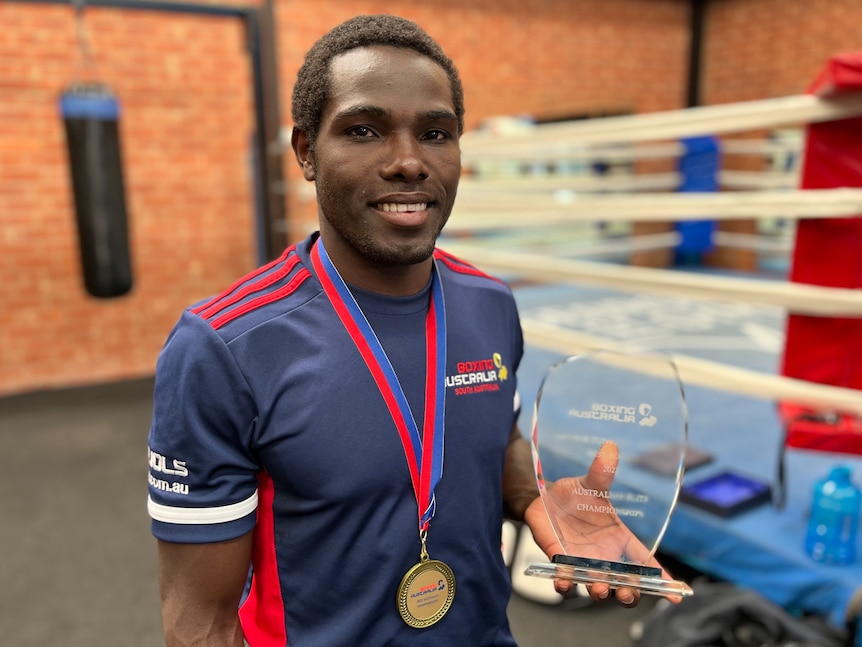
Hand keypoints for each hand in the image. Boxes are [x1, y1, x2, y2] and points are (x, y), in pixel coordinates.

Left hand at [523, 440, 679, 606]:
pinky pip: (565, 579)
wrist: (545, 498)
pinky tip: (565, 582)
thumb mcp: (591, 484)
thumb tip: (609, 448)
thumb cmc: (577, 494)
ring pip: (597, 586)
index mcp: (619, 538)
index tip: (677, 594)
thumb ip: (601, 472)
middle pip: (625, 583)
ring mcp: (583, 562)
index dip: (662, 579)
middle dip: (629, 592)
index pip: (645, 562)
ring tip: (600, 590)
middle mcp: (604, 556)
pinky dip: (565, 584)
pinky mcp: (560, 561)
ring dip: (600, 591)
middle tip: (629, 593)